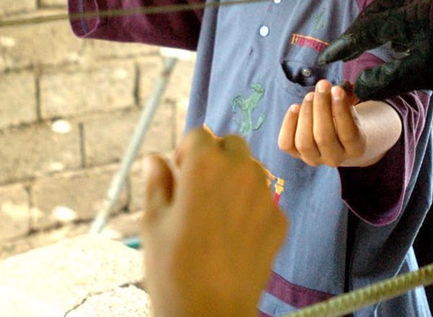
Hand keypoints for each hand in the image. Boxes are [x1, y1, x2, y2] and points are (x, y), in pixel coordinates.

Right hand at [141, 128, 286, 316]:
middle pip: (231, 144)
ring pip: (252, 169)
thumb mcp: (153, 222)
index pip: (199, 134)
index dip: (186, 150)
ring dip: (236, 179)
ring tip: (216, 212)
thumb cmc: (174, 269)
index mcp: (204, 165)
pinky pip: (264, 200)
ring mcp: (264, 196)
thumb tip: (155, 160)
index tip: (180, 169)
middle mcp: (240, 171)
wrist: (210, 314)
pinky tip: (234, 235)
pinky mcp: (279, 220)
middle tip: (199, 186)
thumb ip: (157, 183)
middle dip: (216, 157)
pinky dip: (251, 208)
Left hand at [278, 80, 372, 166]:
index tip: (336, 89)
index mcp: (355, 149)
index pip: (348, 133)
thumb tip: (332, 89)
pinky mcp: (296, 154)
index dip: (341, 111)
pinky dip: (288, 124)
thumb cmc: (344, 116)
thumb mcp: (349, 108)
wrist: (336, 134)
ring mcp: (314, 159)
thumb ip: (343, 100)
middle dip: (321, 108)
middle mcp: (335, 159)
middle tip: (322, 86)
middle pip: (324, 137)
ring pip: (304, 142)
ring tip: (310, 96)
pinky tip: (295, 107)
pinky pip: (287, 143)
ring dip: (306, 115)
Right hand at [319, 0, 432, 101]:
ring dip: (370, 27)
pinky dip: (387, 25)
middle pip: (373, 14)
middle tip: (342, 51)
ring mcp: (426, 5)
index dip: (344, 45)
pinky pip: (401, 13)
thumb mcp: (423, 75)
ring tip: (360, 45)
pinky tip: (390, 41)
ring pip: (387, 11)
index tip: (327, 57)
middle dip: (355, 32)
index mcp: (407, 17)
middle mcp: (414, 5)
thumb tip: (358, 88)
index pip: (366, 29)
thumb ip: (387, 80)